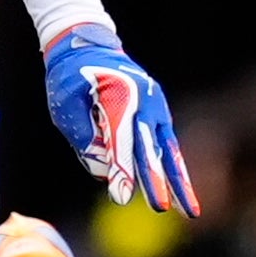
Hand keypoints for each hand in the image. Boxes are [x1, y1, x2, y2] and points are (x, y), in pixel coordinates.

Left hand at [42, 23, 197, 212]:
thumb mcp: (65, 105)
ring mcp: (155, 106)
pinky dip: (173, 168)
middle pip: (149, 147)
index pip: (119, 139)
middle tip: (160, 208)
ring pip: (167, 150)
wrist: (88, 45)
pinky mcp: (158, 114)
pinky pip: (167, 145)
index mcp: (118, 93)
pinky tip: (182, 192)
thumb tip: (106, 172)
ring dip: (177, 181)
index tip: (121, 196)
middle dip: (154, 180)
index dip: (121, 168)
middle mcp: (144, 99)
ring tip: (190, 211)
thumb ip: (83, 137)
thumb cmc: (71, 76)